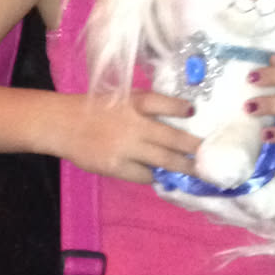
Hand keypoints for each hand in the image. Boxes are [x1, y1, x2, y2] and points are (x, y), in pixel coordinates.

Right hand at [58, 89, 197, 183]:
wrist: (63, 124)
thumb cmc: (96, 108)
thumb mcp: (122, 97)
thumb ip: (147, 105)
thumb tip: (181, 114)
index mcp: (135, 102)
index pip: (164, 103)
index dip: (182, 108)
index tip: (195, 112)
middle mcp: (134, 124)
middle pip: (173, 138)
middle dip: (194, 147)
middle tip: (212, 154)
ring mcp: (127, 147)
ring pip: (164, 161)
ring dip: (183, 167)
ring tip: (198, 171)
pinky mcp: (117, 166)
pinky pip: (144, 175)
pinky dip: (156, 176)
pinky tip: (165, 177)